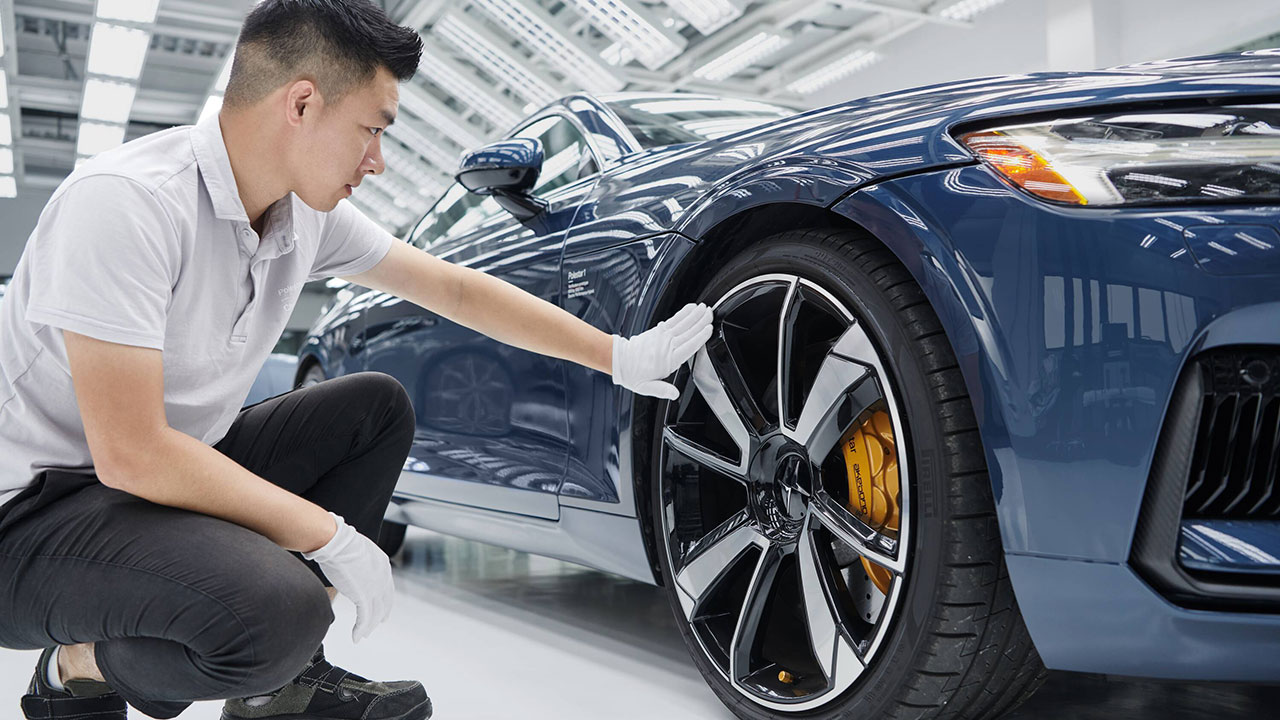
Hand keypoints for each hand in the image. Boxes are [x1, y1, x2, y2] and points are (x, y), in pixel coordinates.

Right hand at [301, 511, 393, 642]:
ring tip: (363, 635)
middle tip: (378, 624)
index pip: (387, 587)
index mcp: (382, 564)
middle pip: (384, 602)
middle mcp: (383, 577)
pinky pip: (364, 619)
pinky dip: (360, 630)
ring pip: (375, 613)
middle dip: (381, 615)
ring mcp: (375, 588)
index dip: (385, 600)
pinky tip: (356, 637)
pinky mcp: (364, 596)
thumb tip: (352, 567)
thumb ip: (360, 563)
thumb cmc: (341, 542)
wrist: (336, 542)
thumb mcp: (358, 552)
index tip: (383, 609)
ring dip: (369, 626)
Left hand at [612, 302, 713, 399]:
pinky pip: (674, 320)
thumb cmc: (634, 375)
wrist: (620, 361)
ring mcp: (662, 337)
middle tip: (711, 313)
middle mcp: (667, 346)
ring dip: (695, 315)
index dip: (700, 337)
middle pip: (689, 332)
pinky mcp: (658, 330)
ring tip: (705, 308)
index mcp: (668, 360)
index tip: (709, 329)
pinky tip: (690, 308)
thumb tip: (675, 394)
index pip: (689, 346)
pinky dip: (683, 313)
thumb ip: (662, 390)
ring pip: (683, 324)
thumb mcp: (647, 387)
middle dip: (701, 321)